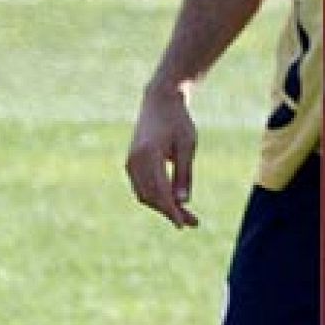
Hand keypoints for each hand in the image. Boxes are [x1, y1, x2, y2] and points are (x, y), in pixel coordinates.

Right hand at [125, 83, 199, 228]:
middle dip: (170, 212)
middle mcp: (135, 160)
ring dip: (162, 207)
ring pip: (144, 194)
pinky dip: (155, 197)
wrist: (160, 100)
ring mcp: (130, 161)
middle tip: (193, 222)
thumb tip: (183, 202)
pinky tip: (172, 201)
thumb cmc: (178, 121)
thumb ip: (184, 174)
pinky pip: (141, 186)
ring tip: (185, 214)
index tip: (184, 224)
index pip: (160, 190)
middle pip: (150, 196)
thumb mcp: (187, 146)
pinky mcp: (131, 161)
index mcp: (149, 154)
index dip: (172, 210)